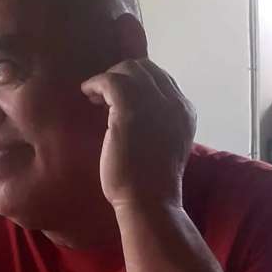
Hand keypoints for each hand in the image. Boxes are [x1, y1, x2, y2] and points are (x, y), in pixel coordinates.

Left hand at [81, 59, 195, 208]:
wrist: (149, 202)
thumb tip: (129, 109)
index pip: (162, 79)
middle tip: (104, 94)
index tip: (118, 96)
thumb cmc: (151, 183)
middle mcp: (174, 103)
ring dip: (109, 78)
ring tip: (94, 95)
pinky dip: (96, 83)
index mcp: (185, 111)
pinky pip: (111, 81)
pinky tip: (86, 93)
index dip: (138, 82)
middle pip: (146, 69)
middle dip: (123, 75)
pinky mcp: (130, 111)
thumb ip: (156, 123)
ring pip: (129, 70)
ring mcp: (154, 105)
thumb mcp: (163, 144)